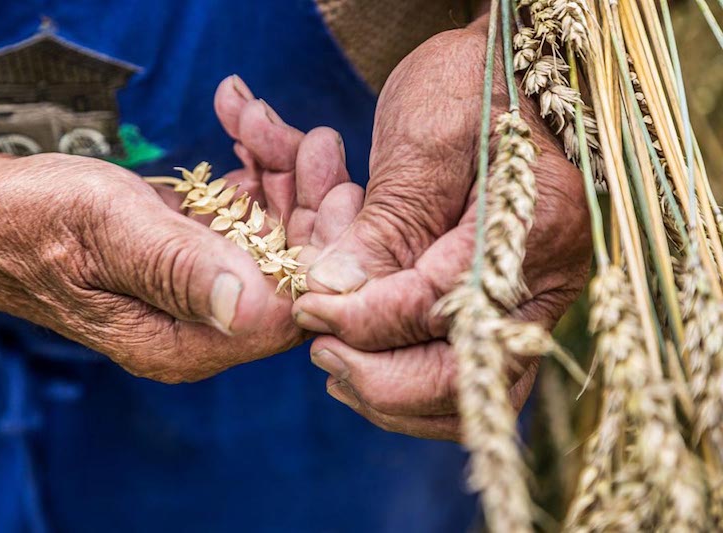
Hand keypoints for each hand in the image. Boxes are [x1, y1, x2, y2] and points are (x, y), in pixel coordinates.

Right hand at [0, 76, 361, 382]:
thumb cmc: (36, 221)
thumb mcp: (107, 232)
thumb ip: (176, 269)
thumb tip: (248, 307)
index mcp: (186, 343)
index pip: (290, 310)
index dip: (325, 252)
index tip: (336, 188)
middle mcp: (206, 326)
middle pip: (295, 268)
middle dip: (310, 199)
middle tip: (310, 139)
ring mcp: (208, 289)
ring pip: (279, 233)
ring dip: (280, 170)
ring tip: (254, 115)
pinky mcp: (202, 254)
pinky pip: (249, 213)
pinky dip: (252, 167)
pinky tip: (239, 125)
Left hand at [292, 17, 590, 439]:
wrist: (508, 75)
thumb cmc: (471, 84)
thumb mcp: (424, 136)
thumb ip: (388, 223)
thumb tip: (336, 295)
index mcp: (534, 224)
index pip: (437, 306)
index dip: (363, 319)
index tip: (307, 305)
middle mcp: (547, 277)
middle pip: (464, 374)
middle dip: (379, 376)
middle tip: (319, 348)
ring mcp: (533, 299)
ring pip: (468, 392)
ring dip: (394, 394)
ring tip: (335, 360)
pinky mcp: (509, 307)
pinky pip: (468, 376)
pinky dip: (413, 387)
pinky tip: (366, 360)